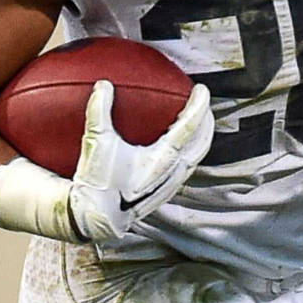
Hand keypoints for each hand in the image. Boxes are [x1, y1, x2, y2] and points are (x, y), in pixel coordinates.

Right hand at [69, 79, 213, 241]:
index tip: (202, 90)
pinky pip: (186, 168)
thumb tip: (103, 85)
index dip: (198, 106)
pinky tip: (179, 149)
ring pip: (196, 157)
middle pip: (202, 143)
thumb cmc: (98, 181)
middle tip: (205, 105)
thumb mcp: (97, 142)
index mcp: (161, 158)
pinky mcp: (164, 193)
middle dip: (207, 122)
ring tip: (198, 124)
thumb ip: (99, 110)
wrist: (95, 216)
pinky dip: (189, 153)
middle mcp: (172, 172)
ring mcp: (170, 184)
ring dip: (200, 138)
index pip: (188, 126)